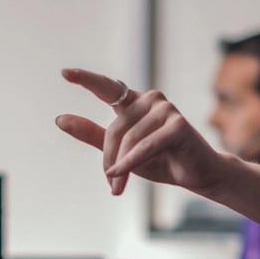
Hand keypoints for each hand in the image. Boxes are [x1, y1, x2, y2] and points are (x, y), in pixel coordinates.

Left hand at [55, 68, 229, 195]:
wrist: (199, 174)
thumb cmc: (161, 161)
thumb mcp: (120, 151)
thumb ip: (92, 135)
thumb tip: (60, 119)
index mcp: (135, 102)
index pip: (107, 87)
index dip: (86, 79)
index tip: (64, 73)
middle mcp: (151, 99)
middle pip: (114, 129)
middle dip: (110, 159)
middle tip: (112, 184)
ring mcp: (166, 109)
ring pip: (128, 140)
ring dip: (121, 167)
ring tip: (120, 185)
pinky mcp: (178, 124)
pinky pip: (143, 146)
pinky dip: (129, 163)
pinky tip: (118, 177)